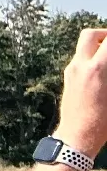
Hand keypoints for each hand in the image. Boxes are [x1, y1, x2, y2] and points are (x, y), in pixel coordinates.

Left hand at [54, 26, 106, 157]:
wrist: (77, 136)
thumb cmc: (103, 122)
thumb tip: (106, 64)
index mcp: (97, 69)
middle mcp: (80, 66)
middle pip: (89, 35)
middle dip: (105, 34)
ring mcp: (71, 71)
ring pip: (82, 47)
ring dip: (97, 46)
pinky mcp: (67, 78)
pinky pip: (79, 59)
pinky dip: (91, 57)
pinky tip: (102, 70)